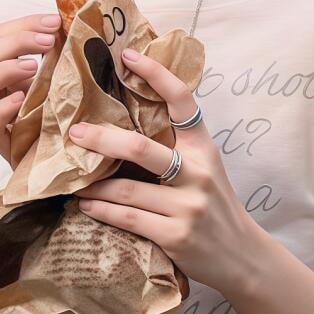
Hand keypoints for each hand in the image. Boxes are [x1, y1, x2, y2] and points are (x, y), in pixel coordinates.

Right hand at [0, 11, 61, 161]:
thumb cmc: (64, 107)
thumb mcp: (63, 74)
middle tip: (49, 41)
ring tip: (33, 66)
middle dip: (15, 42)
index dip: (22, 24)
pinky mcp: (1, 144)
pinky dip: (0, 111)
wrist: (68, 152)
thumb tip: (74, 18)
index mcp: (5, 68)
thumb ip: (62, 51)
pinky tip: (21, 100)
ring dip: (3, 71)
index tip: (55, 21)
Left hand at [69, 43, 260, 300]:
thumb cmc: (215, 206)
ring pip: (126, 189)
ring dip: (94, 184)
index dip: (157, 75)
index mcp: (204, 149)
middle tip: (75, 133)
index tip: (128, 56)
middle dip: (102, 139)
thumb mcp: (205, 169)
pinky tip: (85, 205)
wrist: (242, 256)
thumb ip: (176, 147)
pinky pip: (127, 218)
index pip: (183, 102)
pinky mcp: (175, 236)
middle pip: (140, 148)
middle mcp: (197, 173)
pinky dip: (101, 210)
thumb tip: (126, 121)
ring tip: (72, 179)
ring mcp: (187, 206)